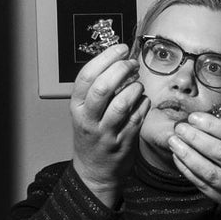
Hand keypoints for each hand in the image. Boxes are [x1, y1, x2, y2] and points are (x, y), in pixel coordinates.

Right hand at [70, 44, 149, 206]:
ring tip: (138, 84)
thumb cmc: (92, 136)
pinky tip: (144, 99)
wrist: (95, 171)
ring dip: (135, 88)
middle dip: (122, 69)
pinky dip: (144, 103)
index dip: (106, 58)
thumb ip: (97, 89)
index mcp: (77, 107)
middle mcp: (89, 120)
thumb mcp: (85, 112)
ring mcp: (107, 133)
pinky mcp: (124, 143)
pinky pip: (138, 117)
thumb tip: (118, 60)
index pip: (87, 76)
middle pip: (104, 87)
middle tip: (133, 64)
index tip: (121, 48)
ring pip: (122, 103)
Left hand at [167, 112, 220, 219]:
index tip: (194, 117)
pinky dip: (188, 171)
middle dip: (197, 138)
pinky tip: (178, 158)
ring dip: (188, 155)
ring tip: (174, 142)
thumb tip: (201, 120)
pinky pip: (204, 185)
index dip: (213, 125)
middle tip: (180, 128)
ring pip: (211, 172)